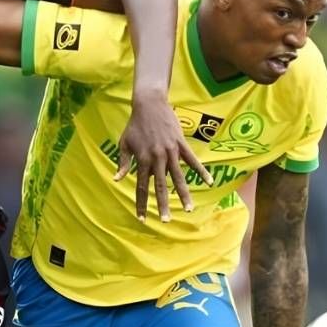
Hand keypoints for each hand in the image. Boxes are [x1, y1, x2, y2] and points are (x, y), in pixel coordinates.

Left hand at [115, 91, 211, 221]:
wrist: (149, 105)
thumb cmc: (135, 125)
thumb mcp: (124, 144)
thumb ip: (123, 163)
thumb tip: (117, 180)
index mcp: (142, 160)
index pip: (142, 187)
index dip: (142, 204)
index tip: (142, 219)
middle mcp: (157, 159)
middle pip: (160, 187)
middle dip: (163, 205)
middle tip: (166, 221)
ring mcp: (170, 152)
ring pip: (178, 177)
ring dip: (183, 194)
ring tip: (189, 209)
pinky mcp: (181, 144)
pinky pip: (192, 161)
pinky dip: (201, 171)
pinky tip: (209, 182)